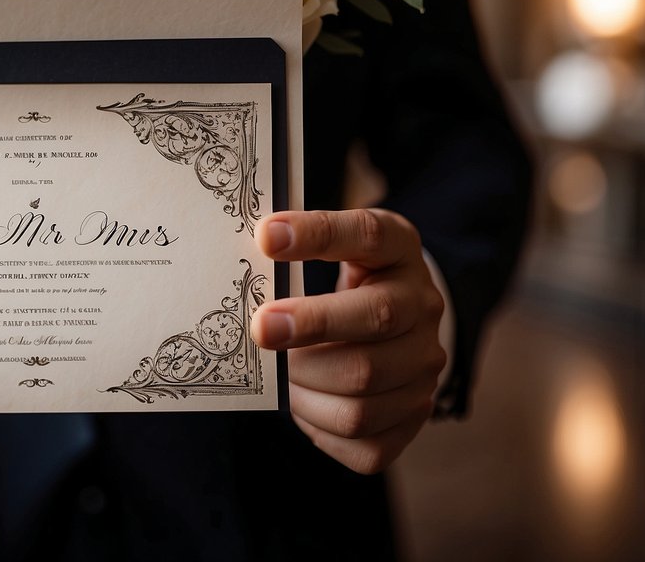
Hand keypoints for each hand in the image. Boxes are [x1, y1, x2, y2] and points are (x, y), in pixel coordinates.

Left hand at [252, 209, 445, 474]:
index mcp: (399, 250)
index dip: (317, 235)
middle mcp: (423, 307)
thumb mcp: (334, 247)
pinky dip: (320, 425)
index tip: (265, 237)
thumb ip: (295, 247)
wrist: (395, 327)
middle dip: (309, 325)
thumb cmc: (346, 282)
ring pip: (364, 388)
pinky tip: (303, 401)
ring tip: (281, 373)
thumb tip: (248, 251)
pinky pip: (365, 439)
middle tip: (261, 329)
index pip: (368, 234)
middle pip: (375, 317)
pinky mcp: (415, 414)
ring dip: (307, 384)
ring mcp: (425, 365)